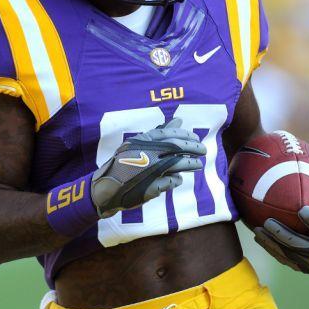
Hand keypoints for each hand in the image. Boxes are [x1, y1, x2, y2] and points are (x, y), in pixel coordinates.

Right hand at [91, 118, 205, 217]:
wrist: (105, 189)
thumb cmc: (122, 165)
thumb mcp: (136, 145)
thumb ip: (158, 133)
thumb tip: (179, 120)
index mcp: (141, 141)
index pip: (168, 133)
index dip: (184, 135)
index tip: (195, 137)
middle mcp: (145, 154)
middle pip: (175, 147)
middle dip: (192, 148)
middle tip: (203, 150)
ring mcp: (148, 171)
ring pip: (177, 165)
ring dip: (190, 164)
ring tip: (198, 164)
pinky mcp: (149, 188)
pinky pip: (170, 182)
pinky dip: (176, 179)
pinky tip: (179, 179)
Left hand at [253, 180, 308, 273]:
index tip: (302, 209)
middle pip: (298, 244)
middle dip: (282, 234)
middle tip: (268, 221)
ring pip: (286, 253)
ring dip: (270, 242)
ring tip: (257, 230)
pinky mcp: (301, 268)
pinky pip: (282, 258)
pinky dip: (270, 248)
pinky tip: (258, 237)